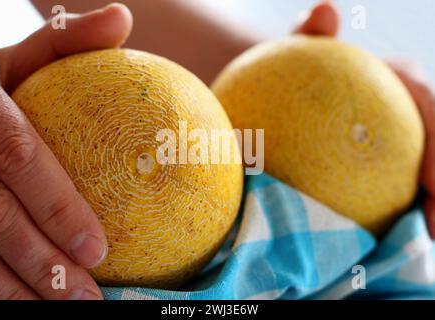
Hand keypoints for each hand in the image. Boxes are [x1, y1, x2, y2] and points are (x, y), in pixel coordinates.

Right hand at [0, 4, 131, 298]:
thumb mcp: (17, 57)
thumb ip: (65, 40)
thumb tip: (122, 18)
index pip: (17, 158)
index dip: (56, 206)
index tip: (101, 247)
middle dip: (41, 265)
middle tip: (87, 298)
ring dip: (15, 291)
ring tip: (64, 312)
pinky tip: (25, 305)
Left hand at [294, 0, 434, 238]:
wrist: (279, 91)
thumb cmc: (293, 69)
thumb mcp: (296, 49)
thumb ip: (308, 34)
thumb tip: (325, 9)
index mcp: (395, 82)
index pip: (426, 105)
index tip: (433, 180)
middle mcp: (404, 112)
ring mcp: (396, 139)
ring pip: (426, 172)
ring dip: (433, 207)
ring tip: (426, 240)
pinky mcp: (382, 162)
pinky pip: (396, 187)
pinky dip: (402, 212)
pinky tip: (387, 241)